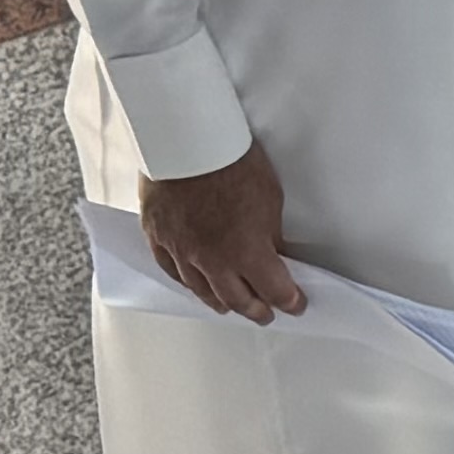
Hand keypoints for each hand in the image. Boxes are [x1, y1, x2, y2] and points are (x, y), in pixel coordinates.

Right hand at [142, 143, 306, 319]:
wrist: (187, 140)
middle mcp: (212, 260)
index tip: (296, 304)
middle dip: (256, 310)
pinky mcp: (157, 236)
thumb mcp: (270, 199)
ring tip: (230, 306)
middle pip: (237, 300)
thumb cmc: (232, 161)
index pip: (274, 291)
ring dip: (220, 302)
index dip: (289, 301)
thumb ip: (269, 234)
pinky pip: (171, 269)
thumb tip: (271, 251)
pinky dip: (186, 282)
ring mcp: (181, 251)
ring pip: (201, 290)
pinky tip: (194, 285)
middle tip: (266, 314)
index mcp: (246, 253)